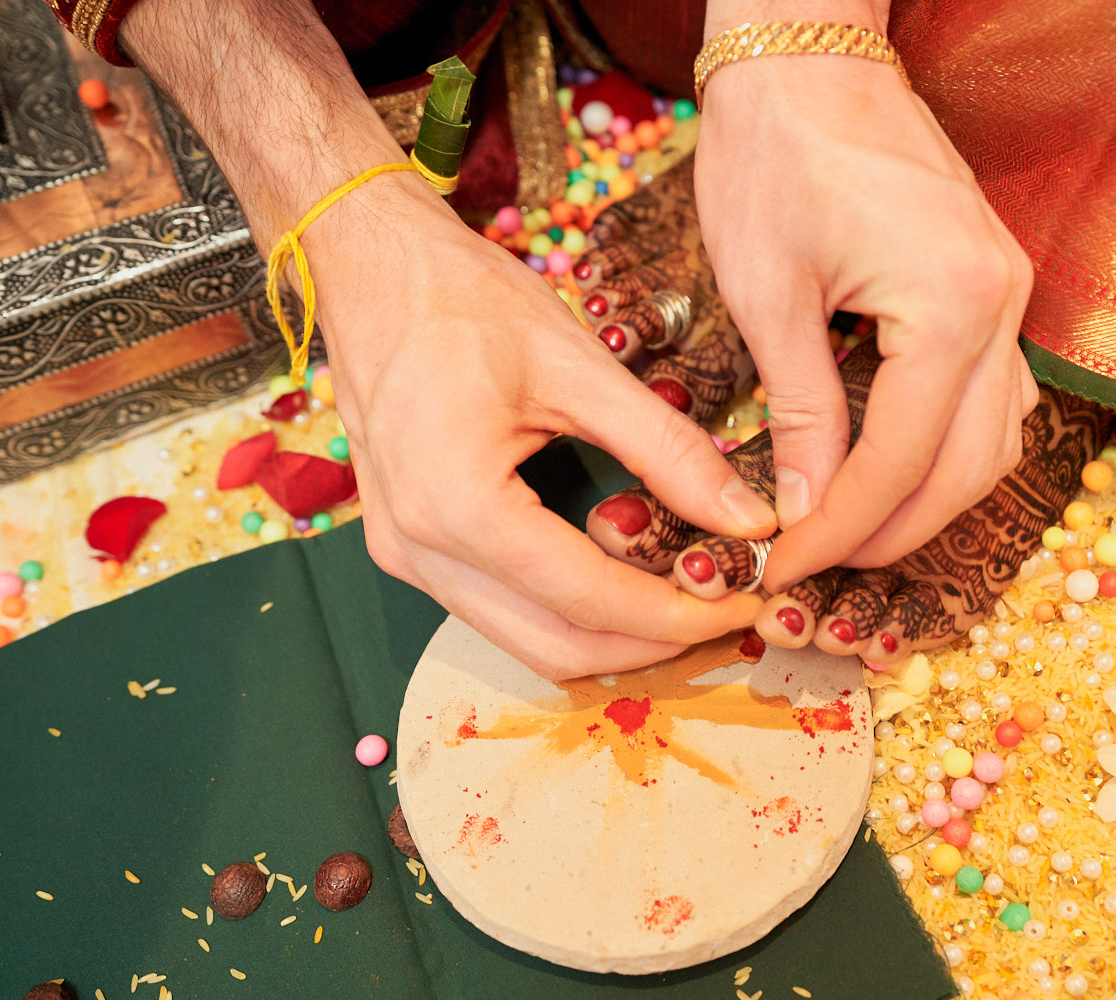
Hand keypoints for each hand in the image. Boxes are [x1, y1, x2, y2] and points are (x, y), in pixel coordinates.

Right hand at [123, 0, 775, 677]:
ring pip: (527, 642)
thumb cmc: (462, 297)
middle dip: (654, 644)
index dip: (680, 615)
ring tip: (690, 601)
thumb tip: (750, 519)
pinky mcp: (409, 546)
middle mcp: (419, 549)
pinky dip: (570, 613)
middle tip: (730, 613)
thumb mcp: (579, 367)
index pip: (590, 599)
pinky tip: (628, 582)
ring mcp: (405, 555)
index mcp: (456, 503)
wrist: (366, 263)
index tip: (747, 605)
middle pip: (558, 647)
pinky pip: (499, 611)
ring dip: (614, 639)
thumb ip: (668, 450)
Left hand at [695, 32, 1037, 590]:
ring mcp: (1009, 293)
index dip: (839, 529)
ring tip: (849, 530)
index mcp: (951, 305)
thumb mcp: (769, 293)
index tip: (784, 569)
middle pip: (970, 467)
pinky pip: (992, 395)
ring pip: (996, 439)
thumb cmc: (774, 153)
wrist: (809, 56)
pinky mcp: (992, 285)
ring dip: (929, 498)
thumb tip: (804, 506)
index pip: (902, 461)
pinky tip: (888, 466)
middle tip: (818, 567)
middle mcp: (1003, 305)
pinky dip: (946, 447)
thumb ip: (802, 408)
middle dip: (892, 531)